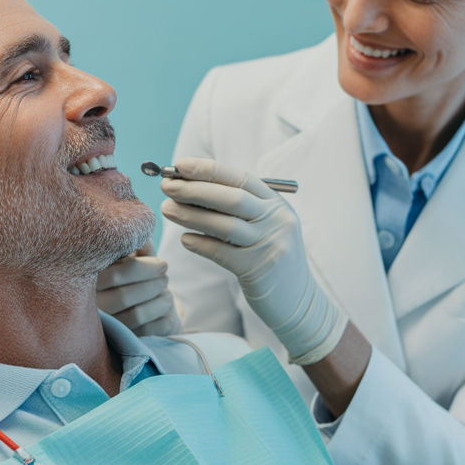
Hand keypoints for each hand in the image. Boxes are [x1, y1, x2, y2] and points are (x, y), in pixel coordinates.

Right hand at [96, 241, 182, 336]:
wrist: (141, 313)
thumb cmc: (135, 277)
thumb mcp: (133, 256)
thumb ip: (135, 243)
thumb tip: (142, 229)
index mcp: (89, 282)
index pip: (118, 273)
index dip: (146, 267)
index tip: (162, 265)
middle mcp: (92, 309)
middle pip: (126, 296)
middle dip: (154, 285)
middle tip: (165, 279)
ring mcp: (107, 329)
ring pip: (138, 314)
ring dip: (161, 300)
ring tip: (166, 293)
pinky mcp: (126, 345)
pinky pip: (151, 331)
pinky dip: (165, 317)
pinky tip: (165, 310)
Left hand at [159, 157, 346, 364]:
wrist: (298, 300)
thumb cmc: (270, 256)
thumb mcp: (264, 226)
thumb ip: (238, 208)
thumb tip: (190, 187)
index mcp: (277, 204)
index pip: (241, 179)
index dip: (209, 170)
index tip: (180, 165)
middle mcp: (277, 220)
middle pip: (232, 199)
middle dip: (195, 189)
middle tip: (166, 186)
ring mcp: (270, 244)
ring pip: (225, 225)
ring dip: (191, 215)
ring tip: (167, 209)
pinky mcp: (259, 269)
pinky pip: (222, 253)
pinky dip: (201, 244)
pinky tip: (185, 239)